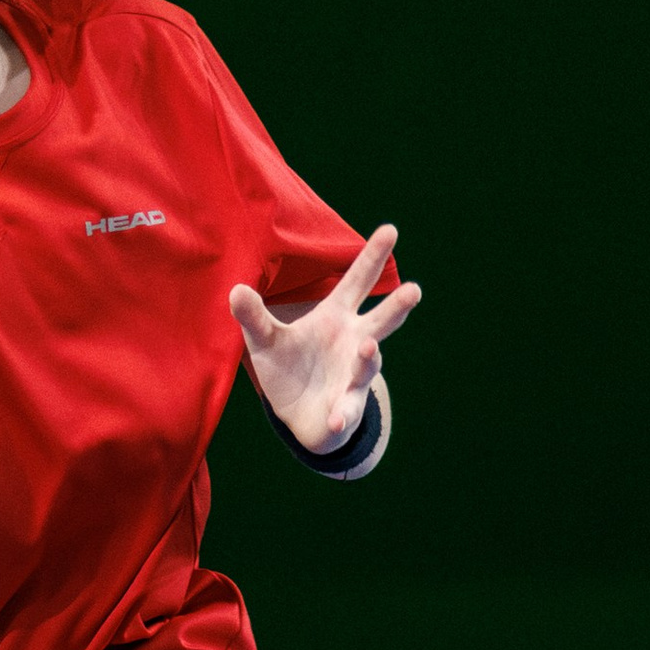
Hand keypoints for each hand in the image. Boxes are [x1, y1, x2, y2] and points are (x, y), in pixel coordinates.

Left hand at [229, 224, 419, 453]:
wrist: (297, 414)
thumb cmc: (287, 366)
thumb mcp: (263, 340)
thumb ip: (253, 316)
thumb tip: (235, 289)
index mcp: (335, 317)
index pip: (357, 282)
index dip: (372, 256)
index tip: (390, 229)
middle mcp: (353, 342)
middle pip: (380, 321)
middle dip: (397, 306)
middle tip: (414, 289)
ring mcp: (353, 375)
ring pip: (368, 364)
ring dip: (367, 358)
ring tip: (367, 349)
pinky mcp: (345, 408)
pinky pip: (346, 410)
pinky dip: (341, 415)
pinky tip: (335, 419)